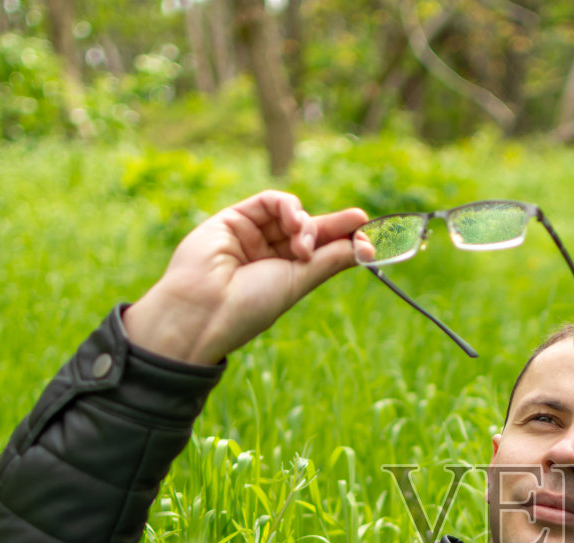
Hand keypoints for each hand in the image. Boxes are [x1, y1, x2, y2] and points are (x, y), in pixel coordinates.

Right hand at [123, 190, 368, 365]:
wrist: (204, 311)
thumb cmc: (249, 306)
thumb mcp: (297, 282)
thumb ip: (328, 260)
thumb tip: (363, 246)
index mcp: (282, 274)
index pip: (318, 250)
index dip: (343, 241)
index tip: (370, 237)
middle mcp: (266, 253)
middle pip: (308, 229)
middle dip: (334, 226)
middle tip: (359, 222)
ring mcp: (250, 234)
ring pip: (291, 214)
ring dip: (306, 223)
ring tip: (303, 245)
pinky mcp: (234, 217)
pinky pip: (269, 201)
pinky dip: (288, 207)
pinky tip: (294, 223)